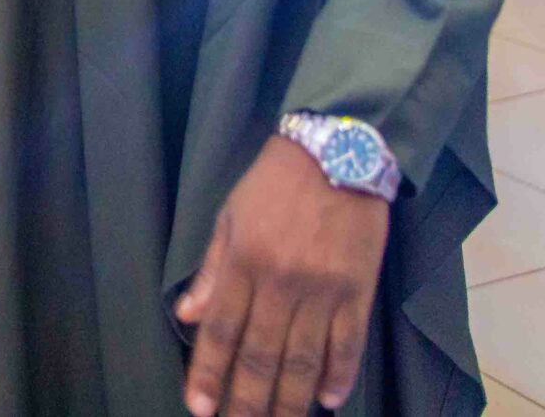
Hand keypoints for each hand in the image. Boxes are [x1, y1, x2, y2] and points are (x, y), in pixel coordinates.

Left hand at [175, 135, 390, 415]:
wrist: (339, 153)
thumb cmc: (275, 183)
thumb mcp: (230, 215)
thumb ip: (212, 269)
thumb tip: (187, 315)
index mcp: (245, 260)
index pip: (221, 329)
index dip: (208, 372)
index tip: (198, 407)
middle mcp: (282, 281)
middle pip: (261, 354)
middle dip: (247, 400)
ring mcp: (323, 289)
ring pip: (304, 359)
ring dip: (289, 400)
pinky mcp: (358, 290)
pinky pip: (348, 343)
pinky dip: (339, 376)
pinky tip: (328, 401)